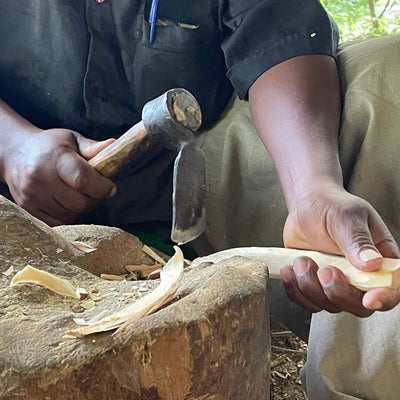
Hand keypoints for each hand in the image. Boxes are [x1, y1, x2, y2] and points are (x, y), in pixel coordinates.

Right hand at [2, 128, 115, 225]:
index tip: (110, 188)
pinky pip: (59, 223)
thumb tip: (114, 145)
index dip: (102, 187)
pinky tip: (64, 201)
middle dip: (93, 198)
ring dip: (80, 207)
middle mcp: (40, 178)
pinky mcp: (28, 209)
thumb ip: (93, 147)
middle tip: (92, 188)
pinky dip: (67, 215)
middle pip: (80, 202)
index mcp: (55, 159)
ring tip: (75, 192)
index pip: (83, 181)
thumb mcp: (73, 140)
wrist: (16, 153)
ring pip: (71, 214)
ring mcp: (32, 196)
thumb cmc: (50, 146)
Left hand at [281, 182, 399, 315]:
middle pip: (359, 305)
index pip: (392, 288)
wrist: (306, 205)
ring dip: (311, 287)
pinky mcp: (314, 284)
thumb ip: (358, 240)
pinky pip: (306, 300)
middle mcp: (360, 276)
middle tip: (324, 270)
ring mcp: (337, 282)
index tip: (369, 298)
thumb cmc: (331, 206)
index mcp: (380, 258)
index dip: (384, 298)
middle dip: (338, 292)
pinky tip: (290, 270)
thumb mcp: (346, 216)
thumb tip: (374, 263)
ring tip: (302, 260)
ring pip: (329, 304)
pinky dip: (295, 290)